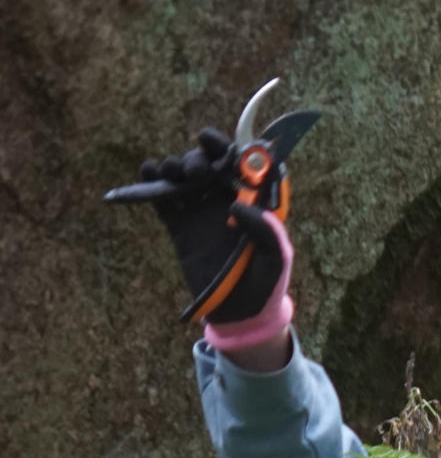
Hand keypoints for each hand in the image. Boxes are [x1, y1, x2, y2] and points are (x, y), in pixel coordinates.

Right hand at [140, 129, 294, 348]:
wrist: (240, 315)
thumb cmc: (266, 285)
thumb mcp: (276, 259)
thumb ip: (267, 231)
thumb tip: (239, 205)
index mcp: (255, 204)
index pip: (243, 166)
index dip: (228, 149)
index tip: (213, 142)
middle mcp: (227, 202)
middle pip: (210, 166)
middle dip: (198, 159)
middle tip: (194, 172)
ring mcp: (202, 213)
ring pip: (185, 178)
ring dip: (175, 167)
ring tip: (170, 172)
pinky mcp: (181, 228)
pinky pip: (164, 200)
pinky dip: (153, 184)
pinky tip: (148, 172)